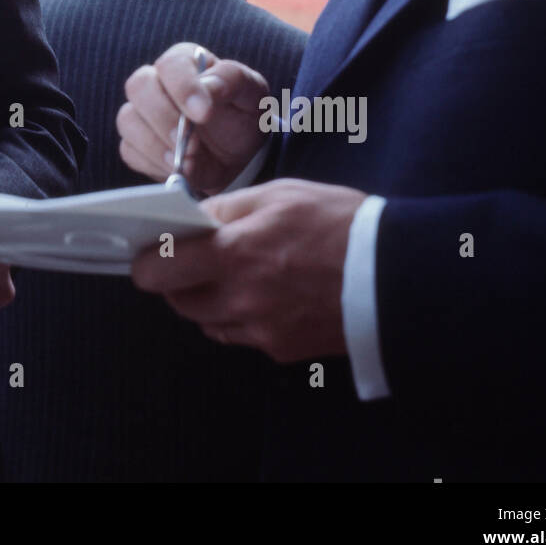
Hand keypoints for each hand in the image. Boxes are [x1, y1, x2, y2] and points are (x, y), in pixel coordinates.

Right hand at [117, 42, 270, 193]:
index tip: (204, 114)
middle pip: (139, 87)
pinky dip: (154, 164)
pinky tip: (179, 170)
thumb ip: (231, 80)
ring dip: (157, 145)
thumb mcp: (251, 93)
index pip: (170, 65)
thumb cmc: (242, 116)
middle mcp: (156, 82)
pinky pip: (130, 151)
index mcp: (184, 63)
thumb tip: (207, 85)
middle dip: (165, 118)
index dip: (183, 88)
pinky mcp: (135, 144)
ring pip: (128, 120)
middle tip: (192, 143)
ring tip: (188, 162)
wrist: (237, 157)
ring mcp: (142, 114)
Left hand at [131, 179, 367, 361]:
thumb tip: (190, 218)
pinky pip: (240, 337)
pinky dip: (238, 318)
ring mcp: (261, 330)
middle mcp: (241, 299)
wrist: (397, 274)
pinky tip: (262, 295)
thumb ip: (226, 208)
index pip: (158, 268)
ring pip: (206, 322)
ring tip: (235, 273)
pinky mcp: (282, 350)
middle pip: (178, 300)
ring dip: (207, 300)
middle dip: (178, 279)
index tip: (151, 249)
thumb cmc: (340, 223)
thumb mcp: (279, 194)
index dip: (147, 259)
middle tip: (196, 257)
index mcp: (234, 253)